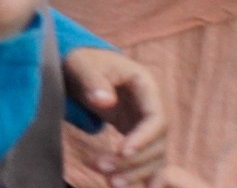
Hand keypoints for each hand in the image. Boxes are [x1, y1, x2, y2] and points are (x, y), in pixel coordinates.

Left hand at [65, 48, 169, 186]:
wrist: (78, 64)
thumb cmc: (82, 61)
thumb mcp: (82, 65)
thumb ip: (92, 81)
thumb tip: (104, 102)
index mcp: (146, 85)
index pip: (156, 118)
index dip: (143, 138)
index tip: (123, 152)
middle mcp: (151, 106)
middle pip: (157, 142)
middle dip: (135, 160)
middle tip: (106, 170)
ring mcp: (144, 122)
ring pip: (153, 155)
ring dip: (136, 172)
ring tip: (111, 183)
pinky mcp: (135, 134)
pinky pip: (144, 157)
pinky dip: (138, 173)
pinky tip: (126, 186)